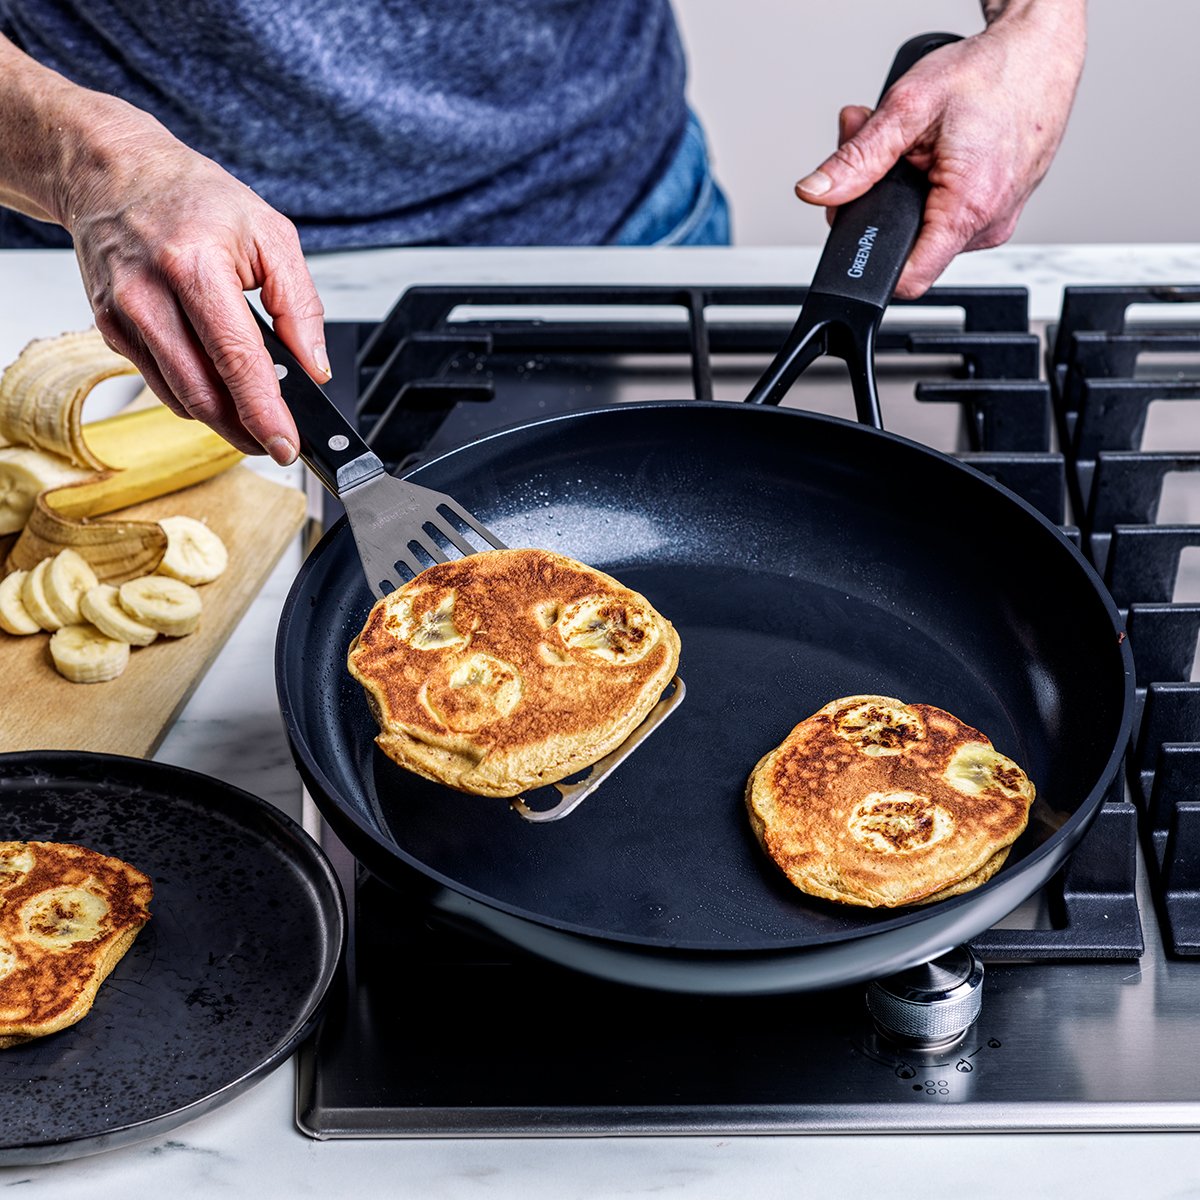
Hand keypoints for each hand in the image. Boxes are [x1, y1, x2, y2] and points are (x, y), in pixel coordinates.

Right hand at [61, 98, 326, 462]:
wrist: (113, 172)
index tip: (285, 445)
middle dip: (244, 429)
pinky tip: (218, 384)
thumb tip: (314, 366)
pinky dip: (194, 393)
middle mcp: (148, 295)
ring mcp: (121, 315)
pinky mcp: (110, 329)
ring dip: (221, 419)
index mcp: (194, 266)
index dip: (264, 412)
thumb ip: (301, 304)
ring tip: (254, 416)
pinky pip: (159, 382)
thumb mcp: (271, 234)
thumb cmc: (193, 197)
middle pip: (202, 392)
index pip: (236, 359)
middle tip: (276, 441)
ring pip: (179, 397)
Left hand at [795, 2, 1085, 297]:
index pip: (907, 279)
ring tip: (911, 146)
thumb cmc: (992, 70)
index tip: (855, 226)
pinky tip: (930, 153)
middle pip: (910, 248)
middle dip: (879, 206)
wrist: (1041, 48)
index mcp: (969, 207)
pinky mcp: (1000, 210)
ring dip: (902, 193)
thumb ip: (857, 160)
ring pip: (928, 231)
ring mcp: (998, 219)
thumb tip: (816, 192)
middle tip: (879, 157)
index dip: (870, 262)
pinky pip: (951, 216)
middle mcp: (989, 224)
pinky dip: (928, 187)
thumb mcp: (908, 107)